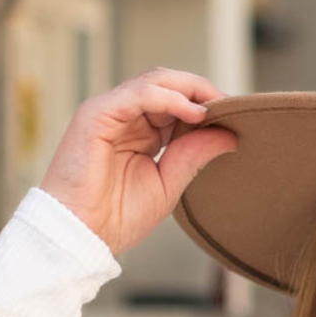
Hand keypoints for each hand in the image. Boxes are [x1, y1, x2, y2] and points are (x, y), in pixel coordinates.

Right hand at [39, 68, 237, 257]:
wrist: (80, 234)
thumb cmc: (116, 217)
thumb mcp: (167, 184)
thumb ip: (193, 156)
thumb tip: (229, 135)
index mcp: (141, 132)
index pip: (176, 104)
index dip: (205, 105)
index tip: (234, 116)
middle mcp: (125, 116)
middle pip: (168, 85)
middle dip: (202, 91)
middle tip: (232, 106)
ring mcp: (111, 111)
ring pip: (155, 82)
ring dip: (190, 90)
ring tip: (217, 106)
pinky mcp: (98, 112)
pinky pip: (139, 93)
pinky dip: (170, 98)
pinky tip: (194, 113)